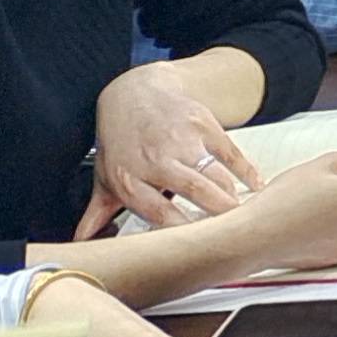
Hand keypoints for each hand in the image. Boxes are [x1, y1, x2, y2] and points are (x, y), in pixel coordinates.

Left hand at [87, 64, 260, 229]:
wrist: (135, 92)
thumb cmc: (121, 140)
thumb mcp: (105, 175)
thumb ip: (98, 213)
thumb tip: (82, 243)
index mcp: (131, 177)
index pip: (158, 210)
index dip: (182, 229)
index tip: (198, 244)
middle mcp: (156, 159)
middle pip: (194, 190)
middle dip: (217, 212)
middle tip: (231, 230)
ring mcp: (182, 140)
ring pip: (214, 173)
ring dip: (231, 195)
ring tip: (241, 213)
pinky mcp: (203, 124)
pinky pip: (230, 151)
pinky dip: (247, 170)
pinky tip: (255, 184)